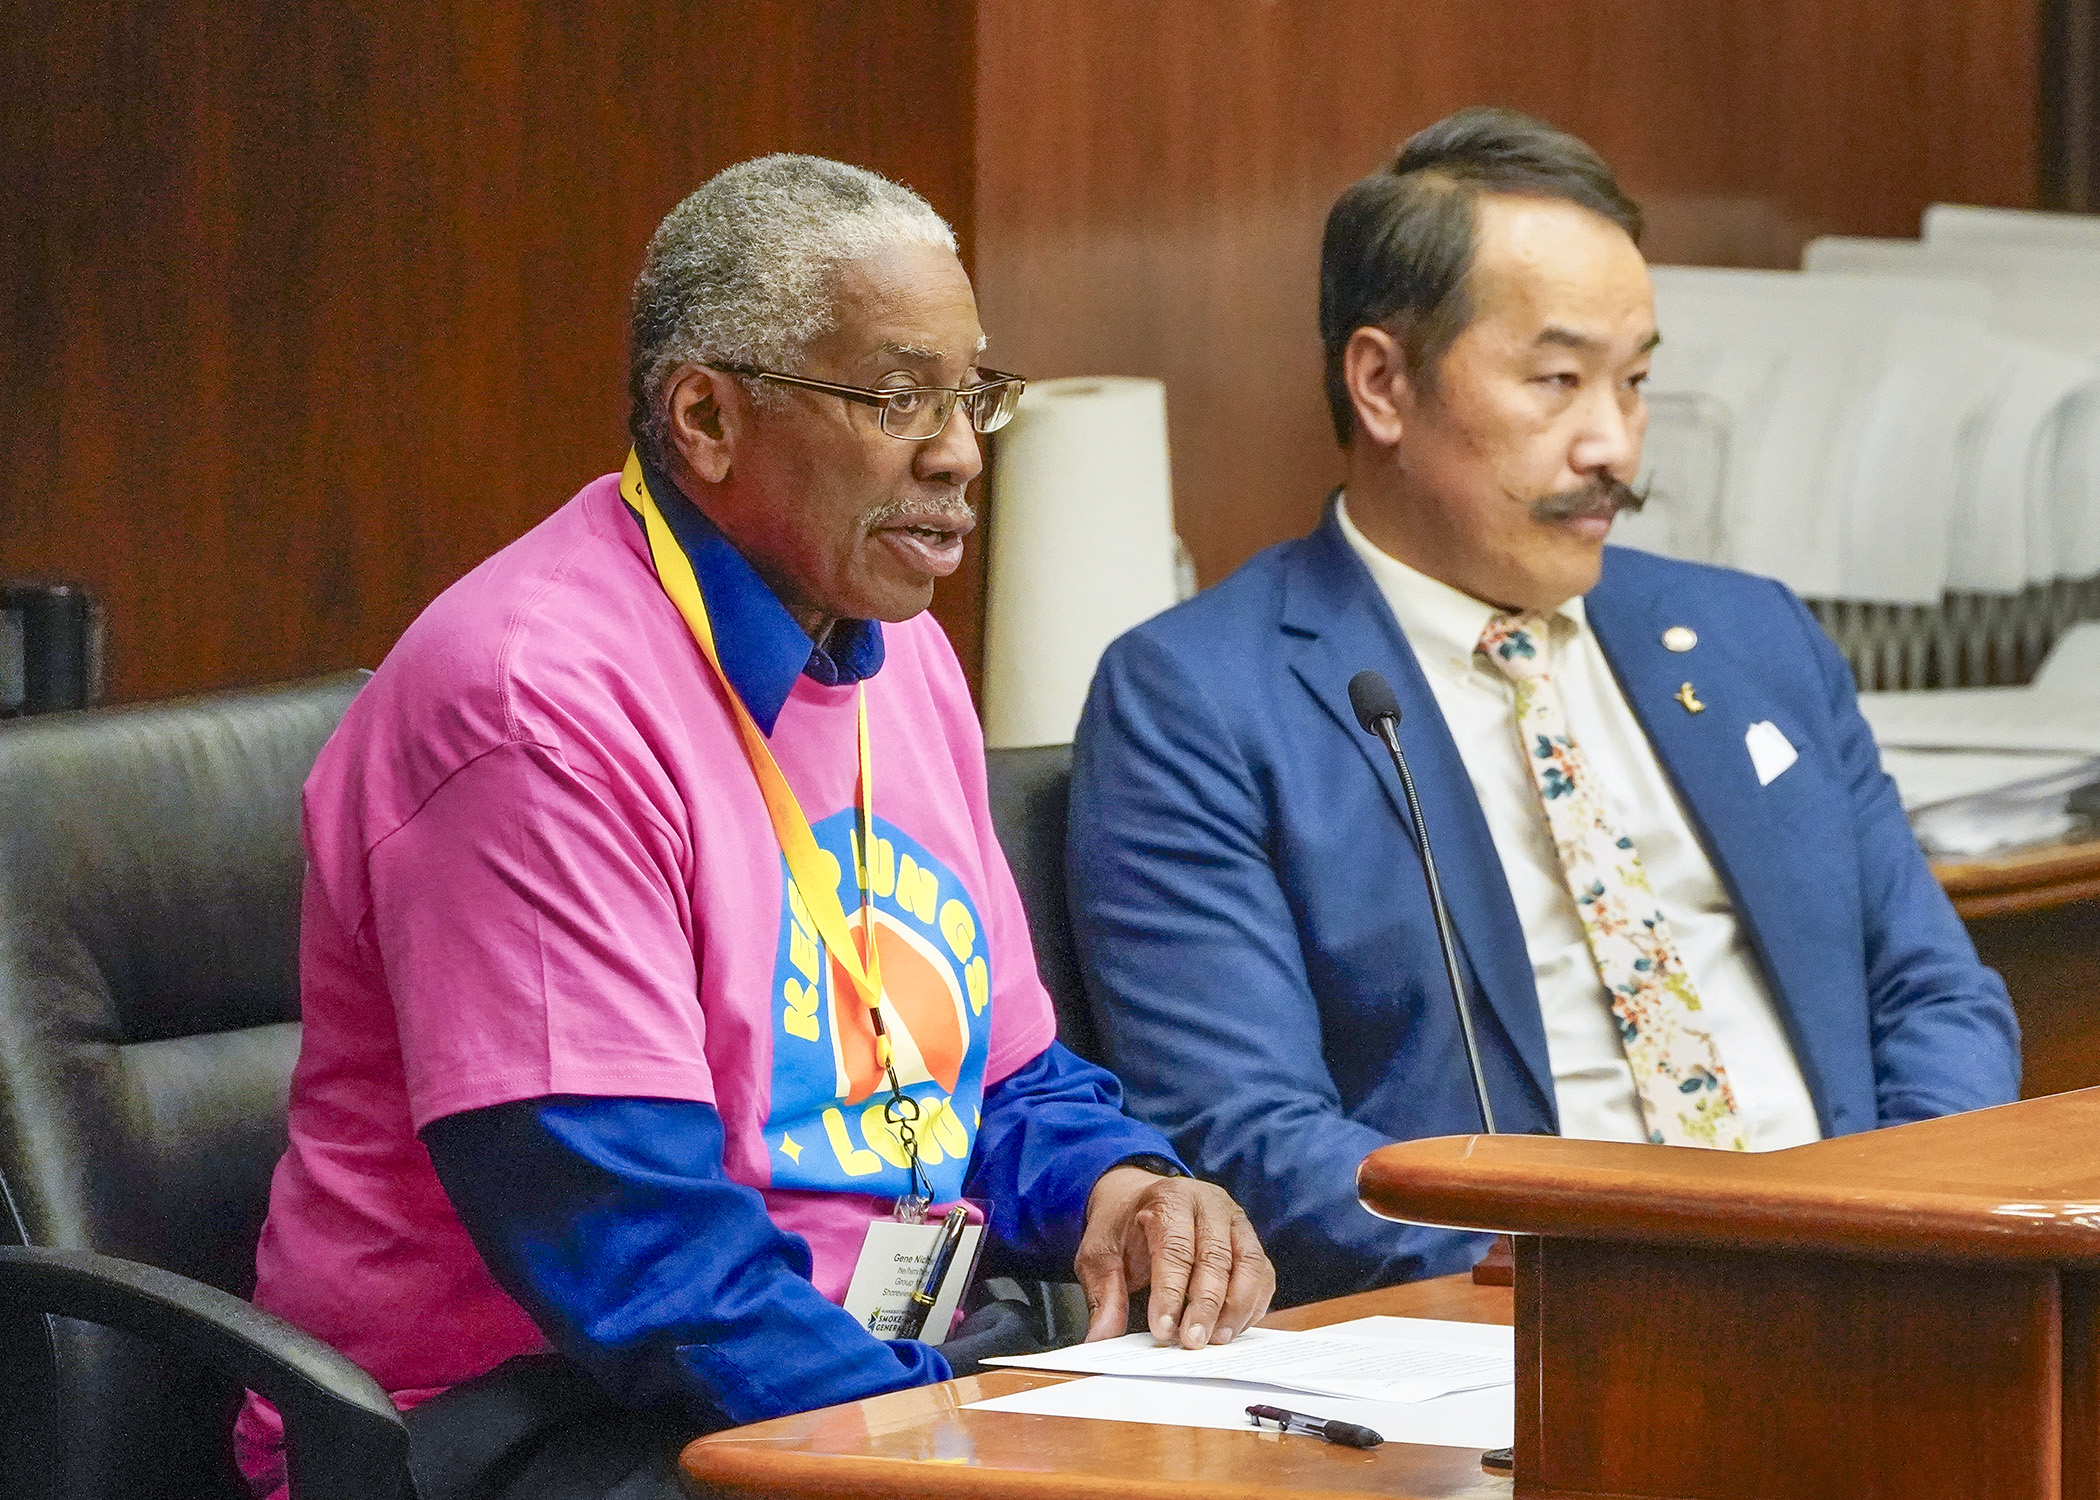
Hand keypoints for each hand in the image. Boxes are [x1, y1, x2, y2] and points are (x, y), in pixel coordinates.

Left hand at [1075, 1166, 1273, 1348]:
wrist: (1141, 1199)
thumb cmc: (1123, 1226)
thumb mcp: (1100, 1253)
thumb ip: (1104, 1294)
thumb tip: (1101, 1337)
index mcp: (1169, 1199)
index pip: (1175, 1249)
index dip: (1171, 1293)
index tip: (1163, 1330)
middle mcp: (1209, 1204)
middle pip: (1216, 1258)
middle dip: (1206, 1306)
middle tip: (1192, 1342)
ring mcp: (1235, 1221)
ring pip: (1249, 1265)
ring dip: (1236, 1308)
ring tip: (1215, 1340)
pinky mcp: (1250, 1240)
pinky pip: (1263, 1274)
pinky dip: (1252, 1305)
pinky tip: (1231, 1329)